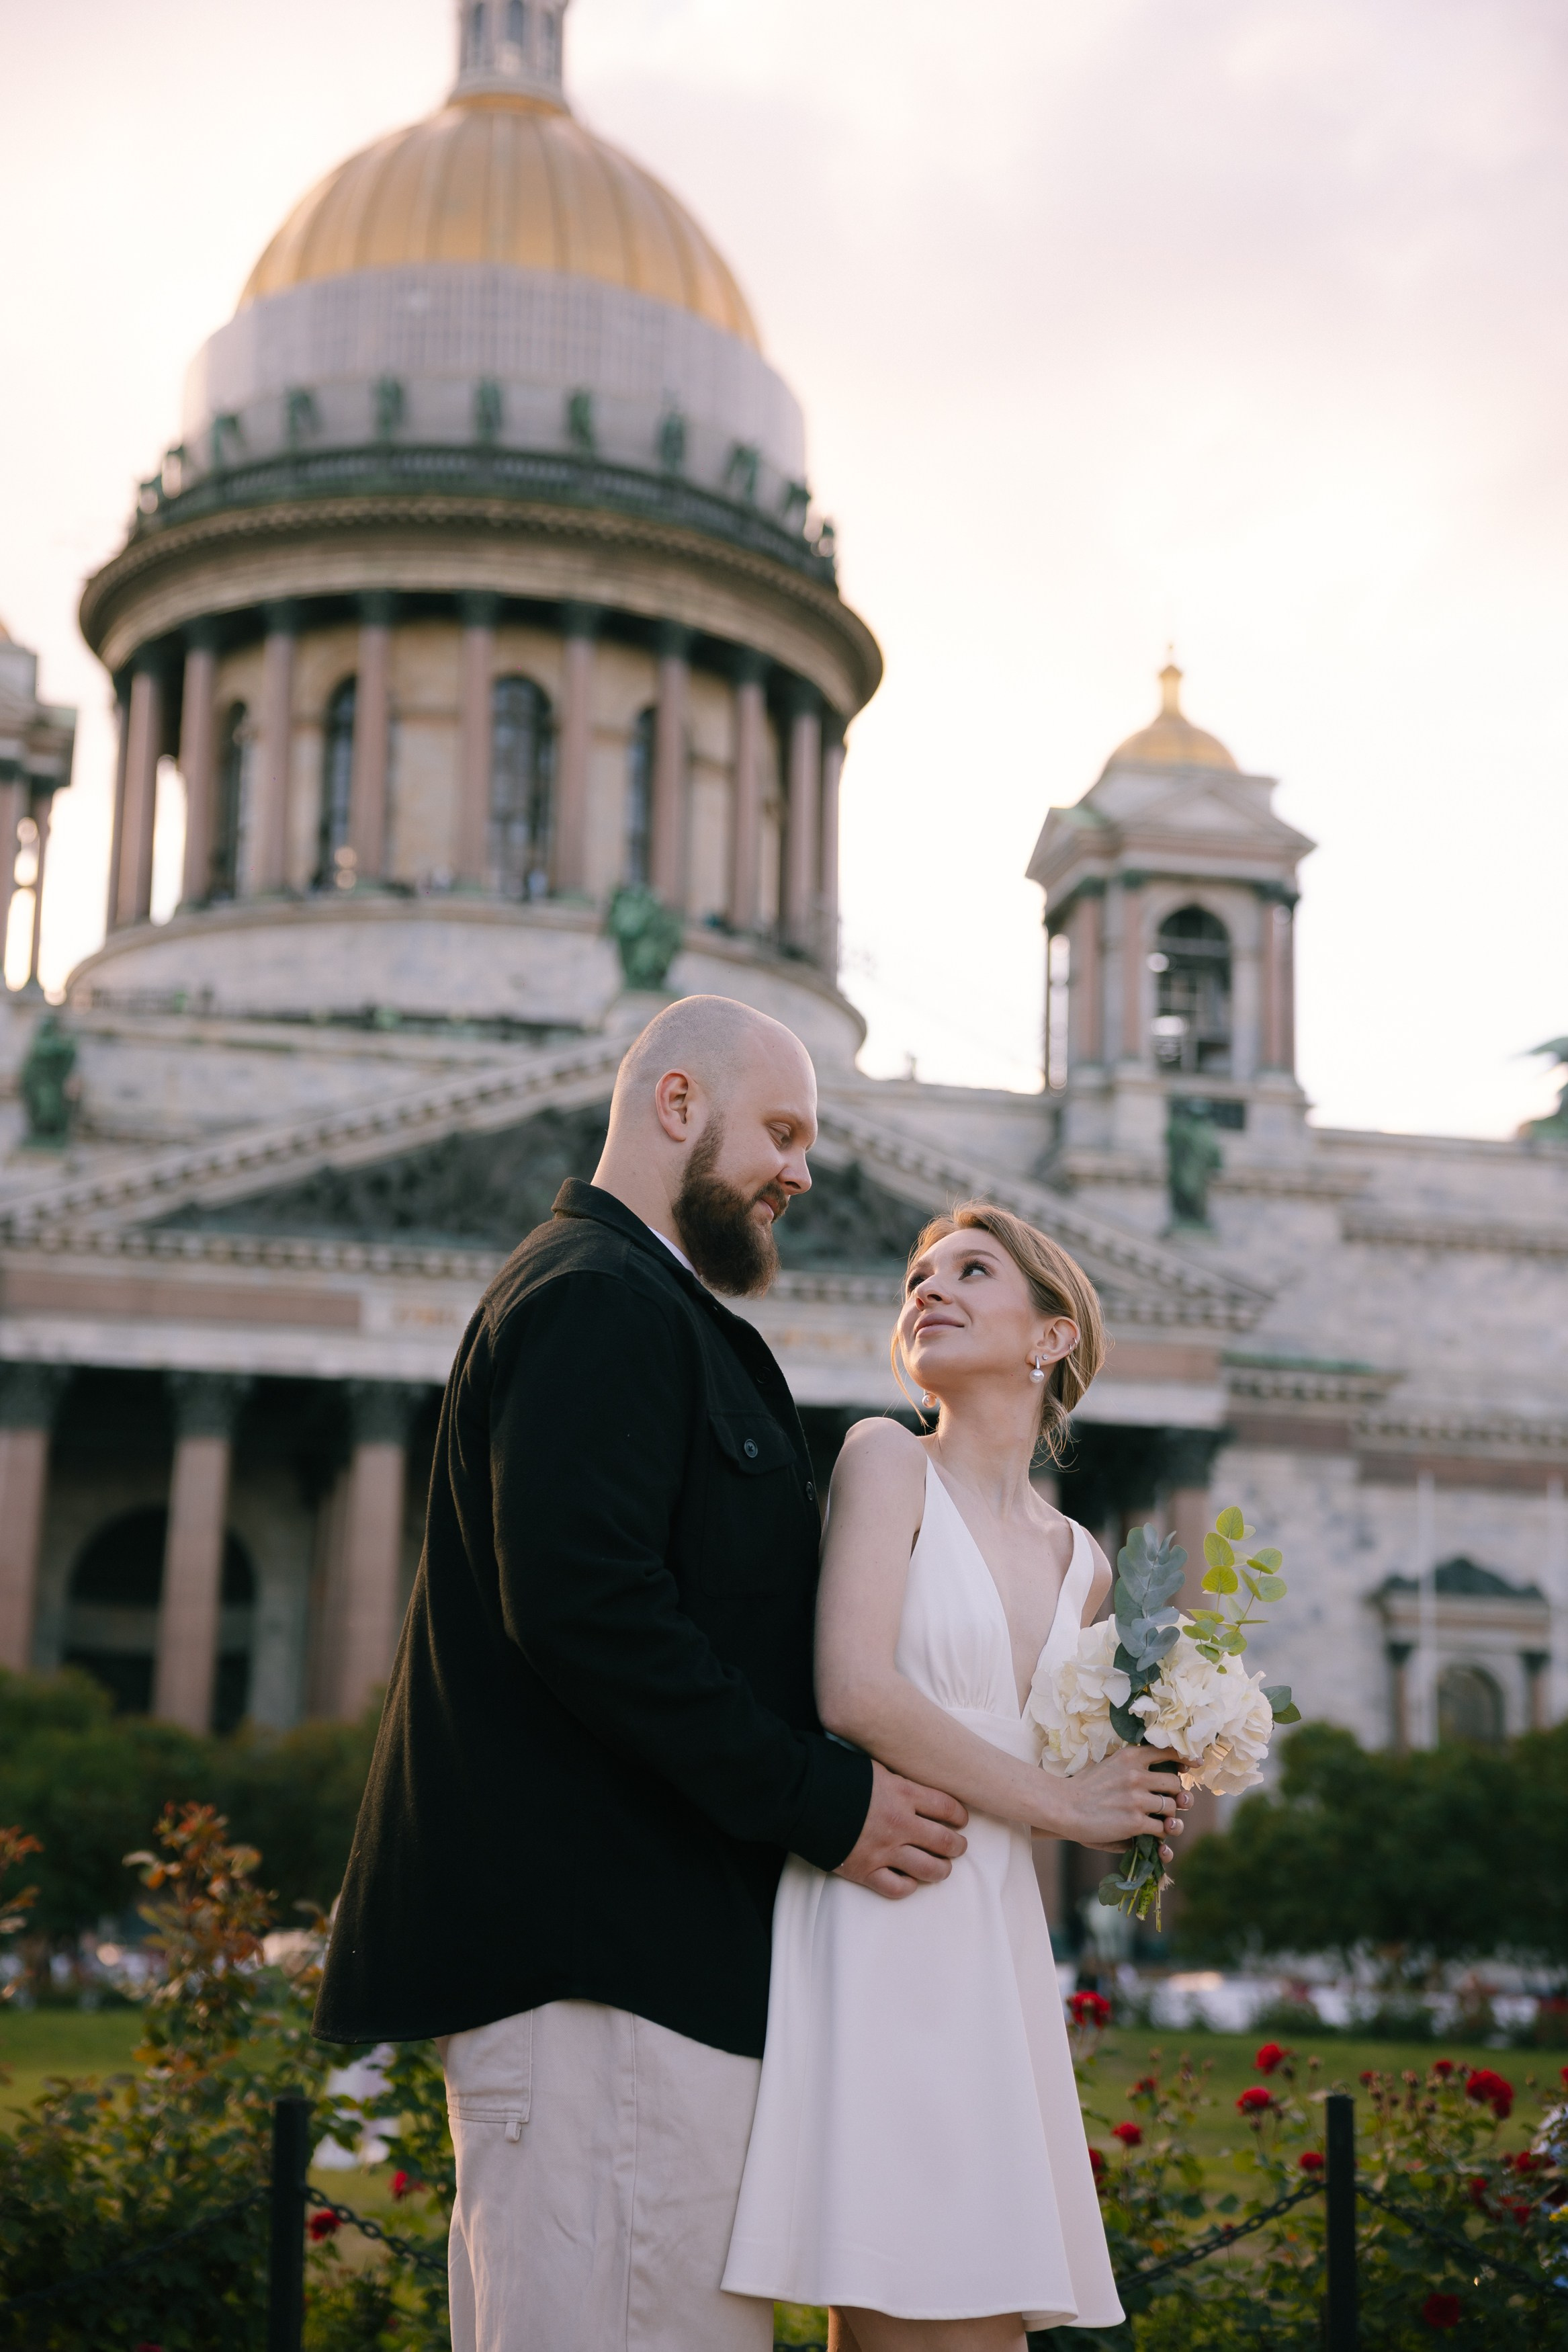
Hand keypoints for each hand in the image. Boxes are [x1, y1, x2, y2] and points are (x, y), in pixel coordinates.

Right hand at [834, 1760, 968, 1899]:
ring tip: (942, 1867)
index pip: (947, 1807)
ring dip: (941, 1869)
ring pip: (929, 1869)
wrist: (799, 1795)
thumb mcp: (873, 1767)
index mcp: (902, 1793)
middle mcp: (899, 1823)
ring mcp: (883, 1850)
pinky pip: (897, 1888)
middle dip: (957, 1846)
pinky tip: (910, 1881)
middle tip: (958, 1846)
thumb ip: (896, 1781)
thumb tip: (910, 1788)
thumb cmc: (833, 1775)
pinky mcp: (864, 1870)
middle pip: (945, 1841)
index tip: (961, 1820)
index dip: (960, 1816)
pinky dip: (909, 1887)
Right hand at [1058, 1747, 1190, 1858]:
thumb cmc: (1085, 1788)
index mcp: (1130, 1757)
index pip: (1167, 1751)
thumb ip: (1132, 1767)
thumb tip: (1159, 1775)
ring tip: (1162, 1820)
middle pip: (1175, 1784)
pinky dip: (1161, 1833)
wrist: (1063, 1807)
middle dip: (1177, 1795)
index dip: (1185, 1758)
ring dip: (1170, 1816)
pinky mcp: (1135, 1822)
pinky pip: (1162, 1827)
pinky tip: (1154, 1834)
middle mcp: (1137, 1775)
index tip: (1194, 1763)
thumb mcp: (1109, 1765)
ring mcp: (1137, 1799)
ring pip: (1172, 1807)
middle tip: (1171, 1802)